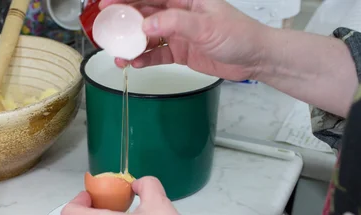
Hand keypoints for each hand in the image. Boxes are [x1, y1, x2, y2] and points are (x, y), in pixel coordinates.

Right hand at [99, 0, 267, 80]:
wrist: (254, 58)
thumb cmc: (239, 35)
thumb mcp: (206, 27)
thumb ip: (176, 24)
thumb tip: (147, 23)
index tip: (107, 3)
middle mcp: (179, 14)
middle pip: (144, 15)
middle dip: (124, 23)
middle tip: (106, 31)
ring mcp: (178, 33)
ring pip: (148, 36)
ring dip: (133, 45)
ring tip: (120, 56)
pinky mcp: (180, 51)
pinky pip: (157, 54)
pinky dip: (145, 59)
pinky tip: (136, 64)